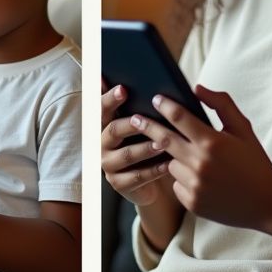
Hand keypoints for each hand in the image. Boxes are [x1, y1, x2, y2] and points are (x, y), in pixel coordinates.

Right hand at [100, 85, 173, 205]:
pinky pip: (136, 176)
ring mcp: (109, 164)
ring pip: (126, 154)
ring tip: (162, 144)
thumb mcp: (148, 123)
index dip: (110, 98)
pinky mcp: (119, 183)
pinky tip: (168, 164)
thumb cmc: (151, 142)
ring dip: (145, 148)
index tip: (123, 89)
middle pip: (113, 129)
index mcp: (107, 123)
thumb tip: (154, 88)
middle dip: (129, 123)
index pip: (103, 108)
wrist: (153, 179)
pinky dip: (154, 170)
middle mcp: (102, 142)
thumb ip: (144, 105)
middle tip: (141, 119)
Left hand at [140, 84, 271, 231]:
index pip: (180, 118)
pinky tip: (203, 180)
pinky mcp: (192, 202)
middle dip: (147, 126)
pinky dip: (184, 179)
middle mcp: (200, 164)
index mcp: (213, 142)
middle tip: (134, 118)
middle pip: (163, 139)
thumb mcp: (243, 129)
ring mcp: (194, 185)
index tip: (155, 99)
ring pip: (171, 164)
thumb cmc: (255, 161)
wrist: (267, 203)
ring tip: (198, 161)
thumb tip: (197, 88)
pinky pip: (177, 184)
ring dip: (177, 158)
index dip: (165, 106)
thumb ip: (221, 104)